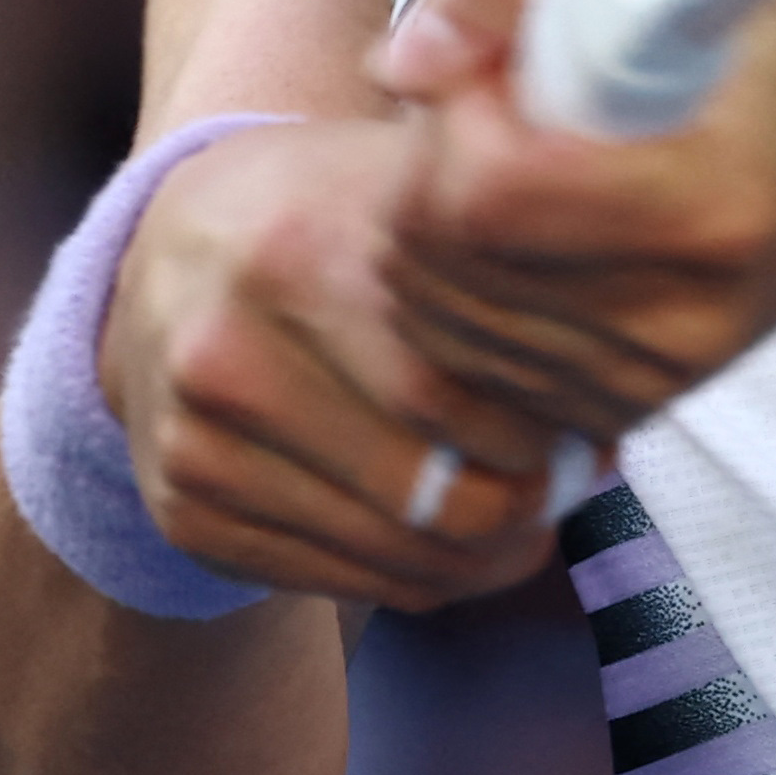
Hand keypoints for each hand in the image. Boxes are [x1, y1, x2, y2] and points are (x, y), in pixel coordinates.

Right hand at [98, 117, 569, 610]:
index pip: (452, 397)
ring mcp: (194, 444)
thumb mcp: (404, 190)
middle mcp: (226, 354)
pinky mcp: (183, 513)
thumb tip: (609, 392)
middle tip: (575, 485)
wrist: (166, 255)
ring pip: (395, 558)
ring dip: (486, 556)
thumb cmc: (326, 216)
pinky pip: (342, 584)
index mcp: (295, 255)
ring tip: (527, 514)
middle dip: (528, 505)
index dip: (543, 437)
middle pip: (429, 494)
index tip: (591, 433)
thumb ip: (500, 265)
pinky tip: (446, 532)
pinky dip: (418, 576)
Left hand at [371, 0, 775, 437]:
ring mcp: (645, 374)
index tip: (491, 70)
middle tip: (479, 114)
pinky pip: (463, 362)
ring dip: (427, 232)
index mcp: (709, 196)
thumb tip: (402, 64)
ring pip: (433, 316)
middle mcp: (680, 310)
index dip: (455, 117)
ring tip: (497, 169)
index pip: (489, 191)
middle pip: (444, 258)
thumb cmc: (754, 58)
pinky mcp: (617, 409)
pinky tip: (510, 240)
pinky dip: (452, 296)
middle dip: (425, 169)